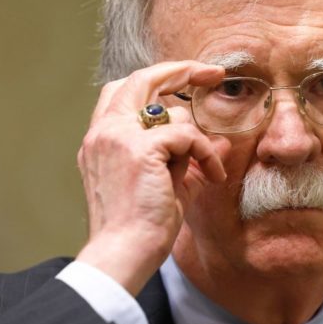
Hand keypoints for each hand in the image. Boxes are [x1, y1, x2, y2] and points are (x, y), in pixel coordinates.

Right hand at [75, 61, 226, 294]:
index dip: (157, 79)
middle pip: (141, 78)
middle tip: (213, 73)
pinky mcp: (139, 149)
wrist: (123, 253)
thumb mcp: (167, 186)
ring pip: (172, 111)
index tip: (188, 82)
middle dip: (181, 69)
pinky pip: (187, 135)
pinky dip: (205, 153)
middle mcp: (104, 132)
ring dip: (198, 140)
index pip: (124, 90)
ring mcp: (117, 137)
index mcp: (101, 139)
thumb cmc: (141, 228)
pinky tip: (212, 177)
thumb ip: (188, 160)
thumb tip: (220, 143)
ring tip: (207, 170)